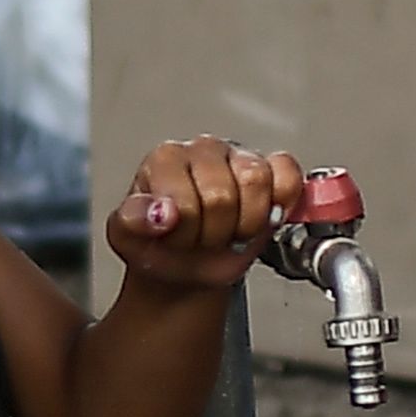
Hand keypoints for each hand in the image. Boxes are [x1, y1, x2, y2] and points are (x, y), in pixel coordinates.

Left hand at [102, 137, 308, 290]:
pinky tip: (261, 218)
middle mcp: (203, 151)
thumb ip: (131, 221)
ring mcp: (240, 157)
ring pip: (256, 181)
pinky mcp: (273, 169)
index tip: (173, 237)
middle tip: (201, 238)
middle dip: (212, 233)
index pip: (183, 198)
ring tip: (228, 231)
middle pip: (221, 195)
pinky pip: (287, 175)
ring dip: (244, 224)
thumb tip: (158, 212)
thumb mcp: (128, 239)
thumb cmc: (160, 245)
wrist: (185, 265)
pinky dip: (280, 202)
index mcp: (165, 160)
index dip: (183, 231)